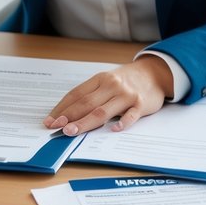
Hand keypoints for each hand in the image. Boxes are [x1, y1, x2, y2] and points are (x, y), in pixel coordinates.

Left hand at [44, 57, 173, 135]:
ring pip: (102, 111)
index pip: (76, 94)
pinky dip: (123, 122)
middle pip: (86, 103)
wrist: (154, 73)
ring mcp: (126, 95)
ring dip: (85, 122)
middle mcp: (112, 85)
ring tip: (71, 131)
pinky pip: (131, 115)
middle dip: (69, 116)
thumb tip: (68, 115)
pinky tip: (114, 129)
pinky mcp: (141, 104)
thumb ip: (92, 95)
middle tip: (56, 127)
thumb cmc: (126, 81)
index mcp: (100, 79)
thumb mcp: (107, 82)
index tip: (50, 120)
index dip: (62, 108)